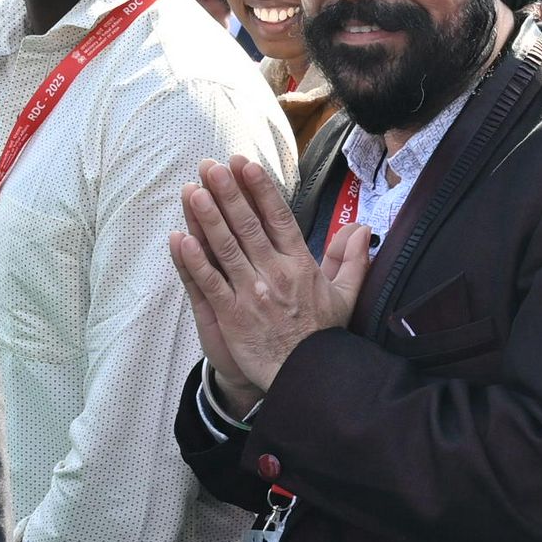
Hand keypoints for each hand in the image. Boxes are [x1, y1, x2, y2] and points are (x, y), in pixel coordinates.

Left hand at [169, 153, 362, 407]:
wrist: (307, 377)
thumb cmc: (321, 336)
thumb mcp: (345, 296)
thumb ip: (352, 259)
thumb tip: (361, 228)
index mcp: (300, 265)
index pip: (278, 218)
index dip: (260, 189)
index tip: (244, 164)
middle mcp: (275, 274)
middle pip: (247, 225)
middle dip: (228, 193)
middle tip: (211, 166)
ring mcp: (251, 294)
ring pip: (225, 248)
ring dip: (207, 217)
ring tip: (192, 190)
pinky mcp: (232, 315)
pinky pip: (210, 283)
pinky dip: (194, 261)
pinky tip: (180, 238)